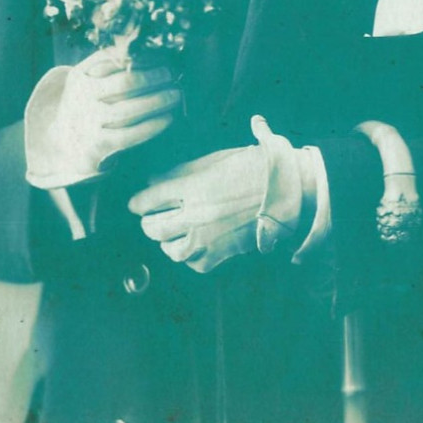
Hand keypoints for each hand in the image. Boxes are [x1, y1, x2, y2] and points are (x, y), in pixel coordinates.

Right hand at [47, 49, 180, 180]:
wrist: (66, 141)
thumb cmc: (89, 102)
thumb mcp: (89, 79)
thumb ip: (110, 64)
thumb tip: (153, 51)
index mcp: (80, 75)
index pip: (115, 60)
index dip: (143, 57)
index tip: (162, 56)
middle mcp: (81, 97)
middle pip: (125, 84)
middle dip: (154, 77)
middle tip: (172, 74)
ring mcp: (88, 122)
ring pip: (129, 110)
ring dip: (158, 101)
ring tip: (175, 94)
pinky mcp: (97, 145)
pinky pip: (130, 135)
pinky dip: (153, 126)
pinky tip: (168, 118)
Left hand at [128, 144, 266, 273]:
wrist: (287, 189)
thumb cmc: (253, 167)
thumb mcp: (215, 159)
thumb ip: (182, 170)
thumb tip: (155, 179)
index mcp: (194, 188)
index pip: (149, 199)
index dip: (138, 201)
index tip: (135, 202)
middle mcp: (197, 216)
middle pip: (154, 227)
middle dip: (147, 221)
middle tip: (148, 216)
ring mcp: (210, 237)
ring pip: (170, 250)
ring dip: (165, 241)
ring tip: (168, 233)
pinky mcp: (224, 252)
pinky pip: (195, 263)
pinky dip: (188, 256)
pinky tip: (190, 245)